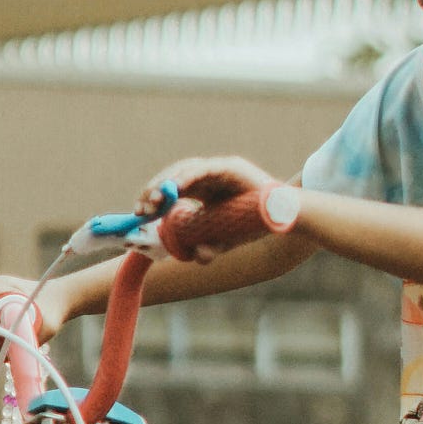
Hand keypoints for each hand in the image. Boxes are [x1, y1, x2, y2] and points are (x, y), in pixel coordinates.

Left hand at [140, 158, 297, 263]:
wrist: (283, 219)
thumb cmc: (255, 226)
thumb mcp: (224, 241)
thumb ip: (208, 249)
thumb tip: (196, 256)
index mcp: (204, 190)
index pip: (171, 189)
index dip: (154, 198)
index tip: (139, 212)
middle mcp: (209, 177)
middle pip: (173, 177)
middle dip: (155, 190)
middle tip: (142, 207)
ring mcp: (219, 170)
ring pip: (185, 169)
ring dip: (167, 183)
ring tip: (155, 200)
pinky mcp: (231, 167)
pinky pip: (205, 169)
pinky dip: (189, 176)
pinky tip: (177, 188)